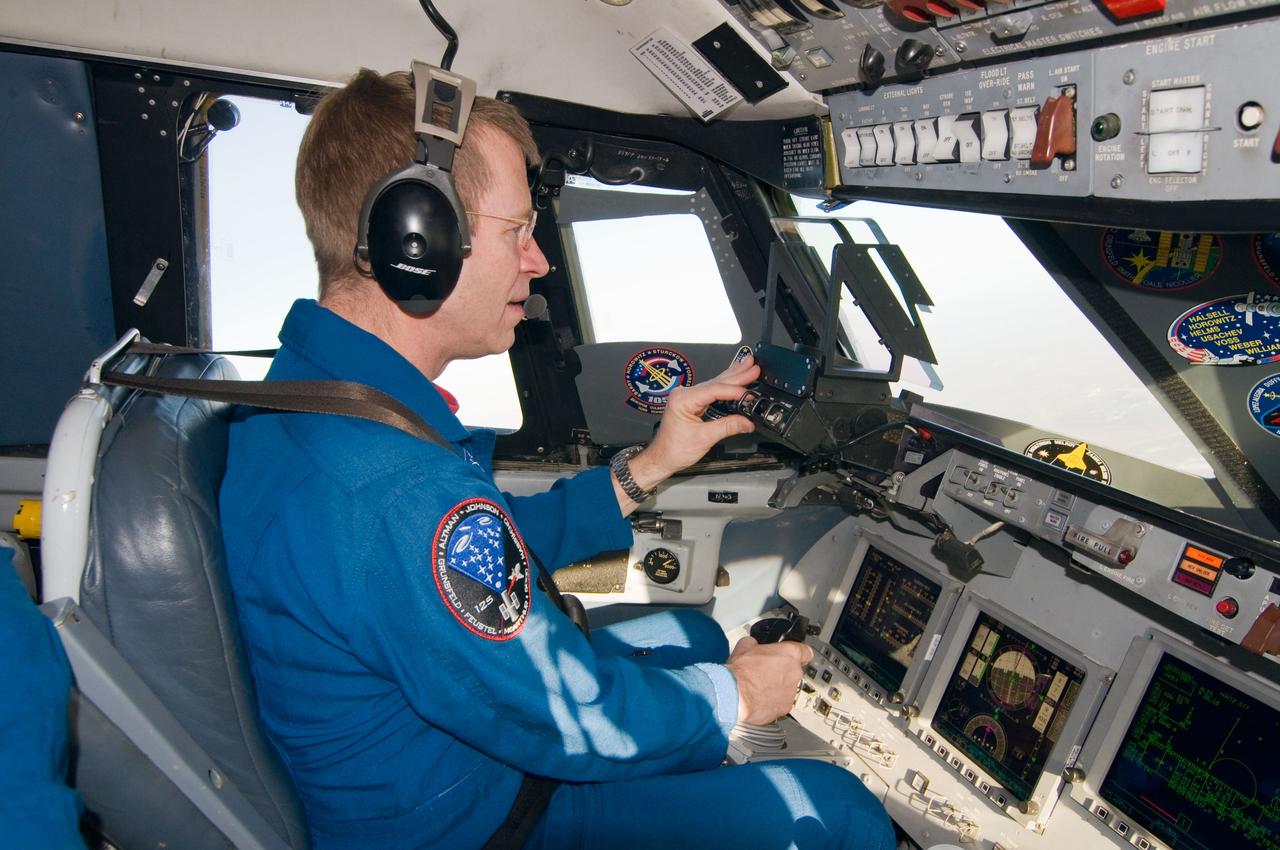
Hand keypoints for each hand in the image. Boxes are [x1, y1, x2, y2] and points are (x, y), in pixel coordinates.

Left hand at [628, 356, 759, 490]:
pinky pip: (712, 390)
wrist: (662, 458)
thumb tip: (747, 422)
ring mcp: (688, 397)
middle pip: (716, 382)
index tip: (749, 393)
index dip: (733, 390)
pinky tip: (734, 375)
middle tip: (754, 367)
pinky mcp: (692, 402)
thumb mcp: (704, 438)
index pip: (714, 390)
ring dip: (733, 376)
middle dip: (737, 375)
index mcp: (683, 400)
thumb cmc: (674, 449)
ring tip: (748, 366)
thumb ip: (728, 427)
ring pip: (715, 384)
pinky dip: (726, 385)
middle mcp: (684, 394)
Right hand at [723, 636, 812, 725]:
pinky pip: (781, 703)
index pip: (806, 651)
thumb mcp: (745, 646)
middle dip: (782, 671)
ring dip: (777, 687)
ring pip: (788, 688)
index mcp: (790, 654)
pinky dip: (772, 701)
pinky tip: (758, 698)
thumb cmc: (741, 672)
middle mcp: (795, 673)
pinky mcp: (785, 708)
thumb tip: (753, 645)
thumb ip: (756, 644)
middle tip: (765, 671)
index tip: (792, 656)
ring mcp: (791, 692)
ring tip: (759, 686)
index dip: (798, 653)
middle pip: (795, 671)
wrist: (735, 694)